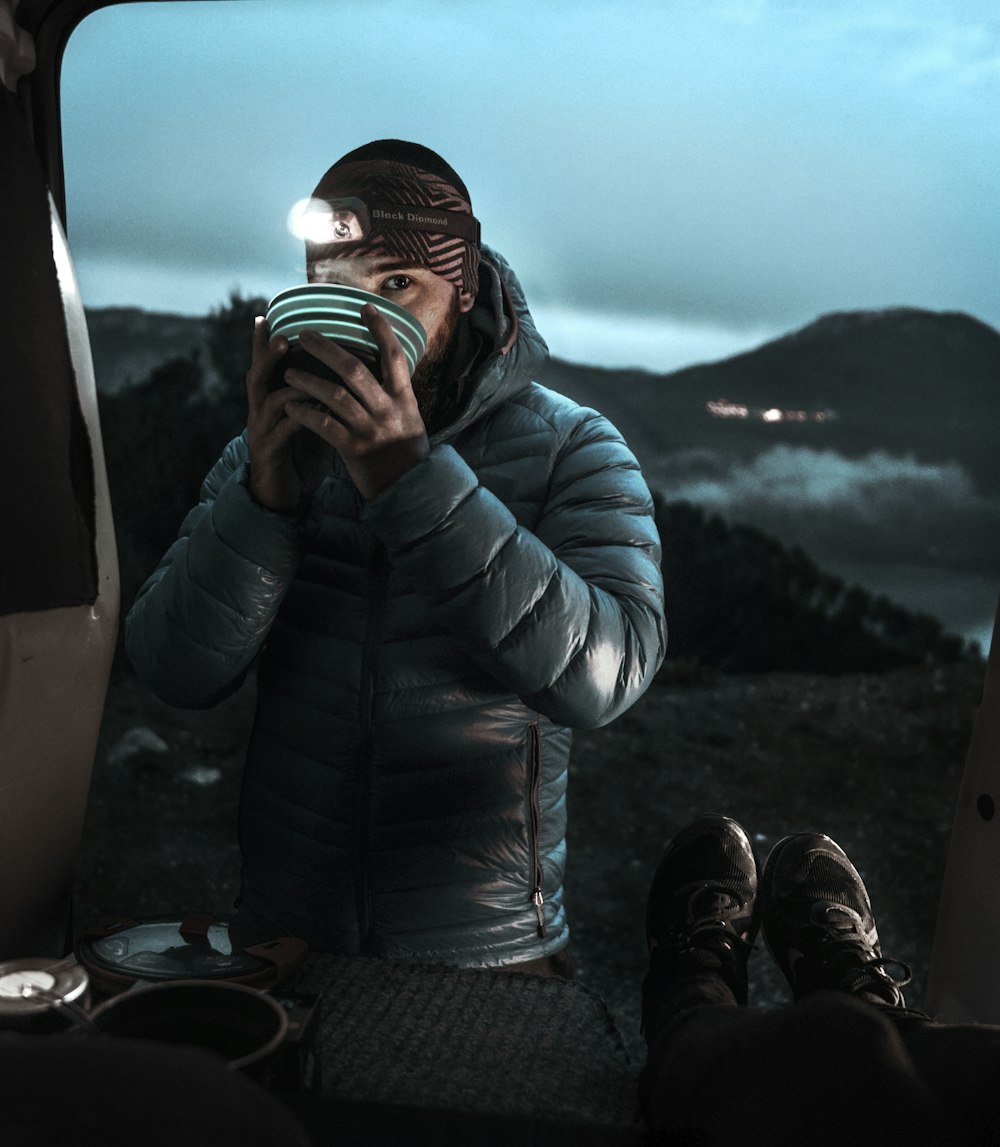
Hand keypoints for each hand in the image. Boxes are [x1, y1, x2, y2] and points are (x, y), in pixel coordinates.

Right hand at [245, 316, 332, 513]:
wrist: (283, 491)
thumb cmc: (300, 451)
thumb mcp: (308, 417)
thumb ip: (317, 394)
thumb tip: (346, 370)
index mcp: (271, 399)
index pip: (267, 365)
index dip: (264, 342)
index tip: (268, 316)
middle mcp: (261, 411)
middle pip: (258, 376)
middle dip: (266, 355)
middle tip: (280, 337)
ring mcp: (262, 431)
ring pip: (268, 401)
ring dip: (287, 387)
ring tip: (301, 375)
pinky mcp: (270, 452)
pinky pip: (282, 432)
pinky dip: (299, 420)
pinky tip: (313, 413)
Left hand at [282, 304, 429, 500]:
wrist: (410, 490)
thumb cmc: (407, 453)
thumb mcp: (411, 419)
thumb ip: (395, 394)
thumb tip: (384, 366)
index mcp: (404, 398)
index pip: (393, 355)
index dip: (380, 328)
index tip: (364, 307)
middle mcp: (388, 409)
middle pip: (353, 369)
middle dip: (326, 348)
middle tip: (304, 334)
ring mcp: (370, 429)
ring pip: (334, 395)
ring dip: (307, 379)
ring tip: (289, 371)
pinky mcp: (354, 449)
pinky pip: (324, 425)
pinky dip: (305, 413)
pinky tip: (291, 405)